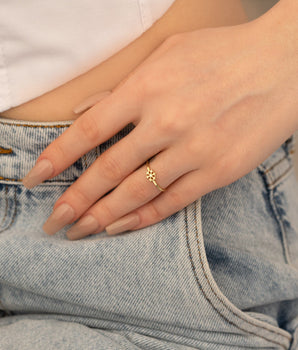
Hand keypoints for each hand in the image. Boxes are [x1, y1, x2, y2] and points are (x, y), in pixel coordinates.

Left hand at [22, 14, 297, 239]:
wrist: (283, 64)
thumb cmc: (222, 53)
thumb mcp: (167, 54)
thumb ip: (125, 86)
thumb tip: (88, 111)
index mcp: (147, 88)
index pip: (88, 131)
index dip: (58, 158)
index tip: (36, 179)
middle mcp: (166, 123)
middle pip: (107, 170)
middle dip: (74, 201)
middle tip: (53, 222)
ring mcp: (193, 151)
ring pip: (135, 193)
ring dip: (102, 216)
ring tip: (79, 231)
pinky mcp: (218, 171)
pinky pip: (171, 202)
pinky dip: (142, 218)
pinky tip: (119, 227)